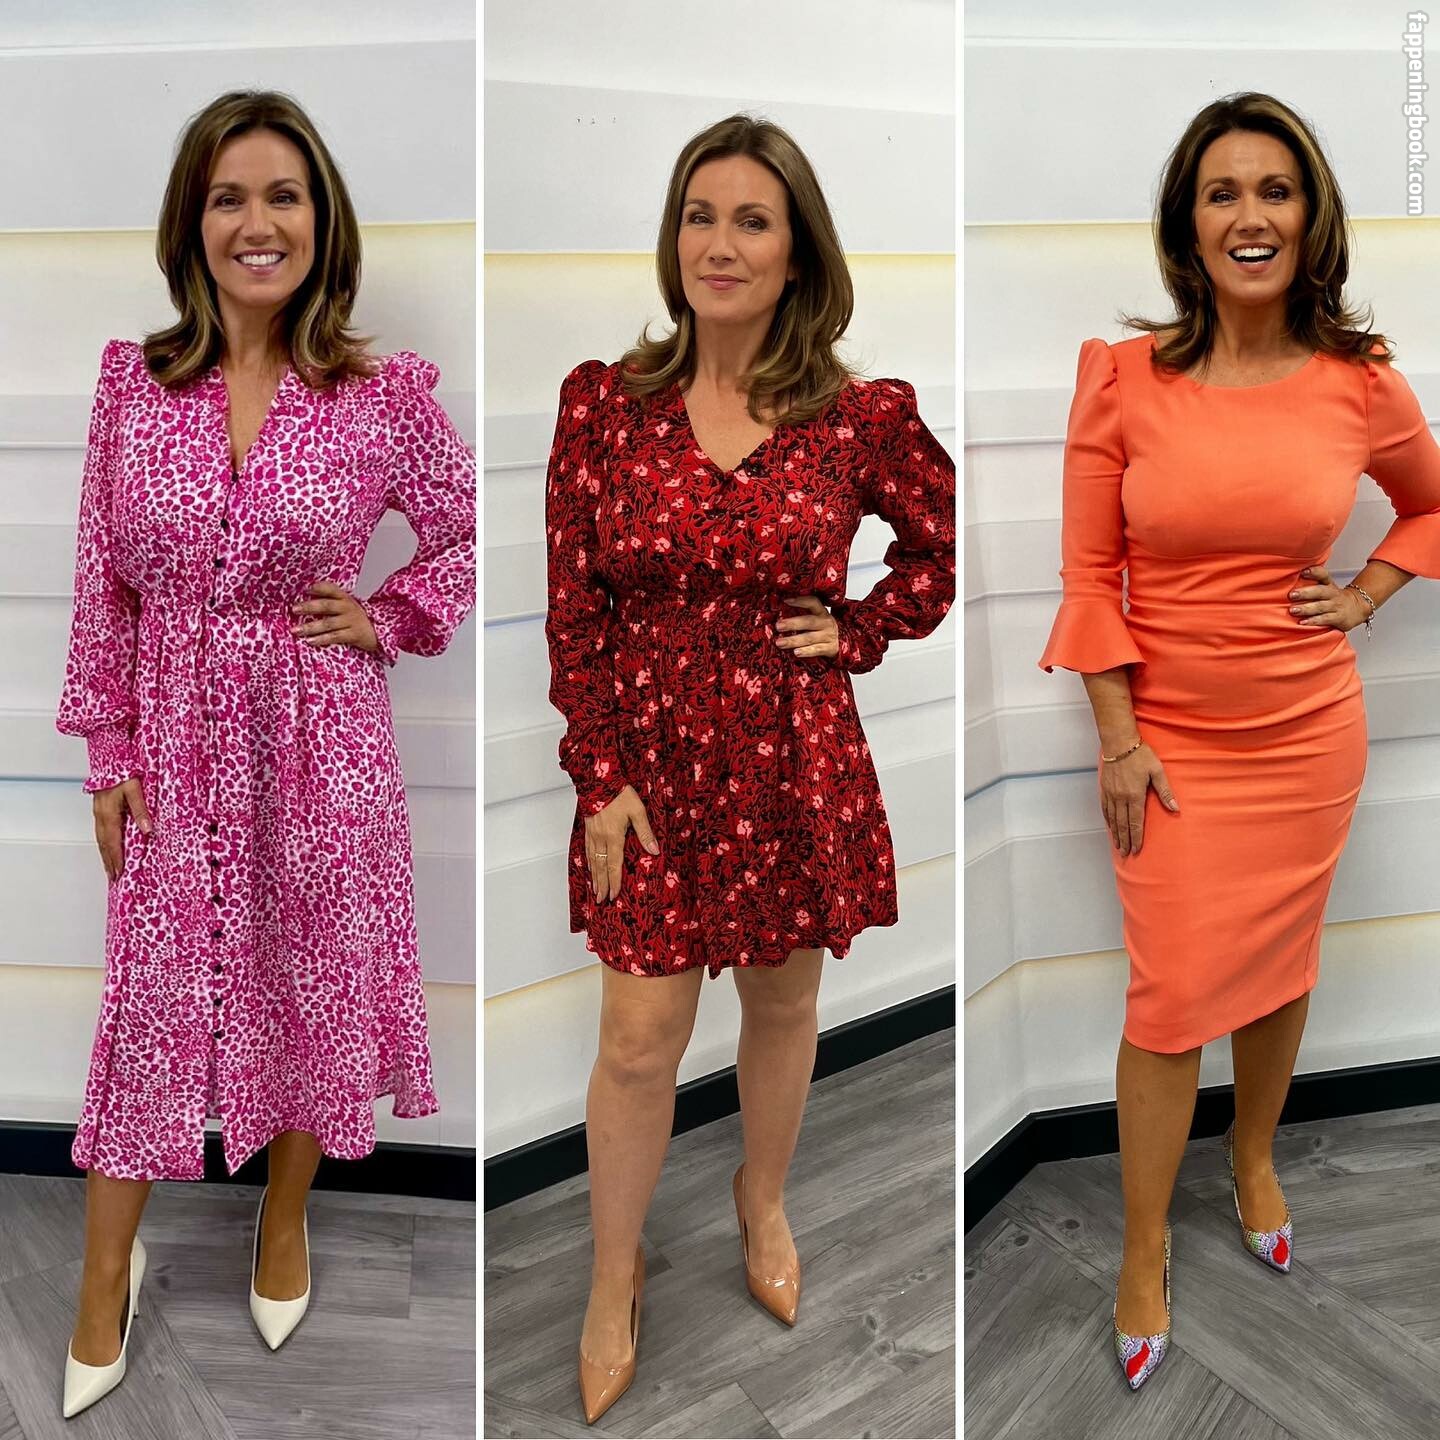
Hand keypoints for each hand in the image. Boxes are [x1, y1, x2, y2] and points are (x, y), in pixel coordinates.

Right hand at [93, 776, 151, 882]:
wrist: (110, 759)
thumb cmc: (123, 772)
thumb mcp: (135, 790)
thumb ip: (141, 810)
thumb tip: (147, 829)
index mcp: (109, 814)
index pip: (113, 842)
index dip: (117, 859)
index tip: (120, 873)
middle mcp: (101, 816)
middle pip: (104, 845)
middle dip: (110, 862)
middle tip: (114, 878)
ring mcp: (98, 813)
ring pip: (101, 839)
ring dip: (106, 856)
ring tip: (110, 869)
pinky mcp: (100, 810)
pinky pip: (101, 832)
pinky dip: (104, 844)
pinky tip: (108, 849)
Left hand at [290, 582, 379, 652]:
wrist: (377, 631)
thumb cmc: (355, 617)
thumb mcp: (345, 604)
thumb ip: (328, 599)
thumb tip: (304, 596)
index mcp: (344, 597)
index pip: (331, 589)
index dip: (319, 588)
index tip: (305, 589)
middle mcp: (347, 607)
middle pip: (326, 606)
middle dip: (309, 607)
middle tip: (294, 609)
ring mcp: (350, 621)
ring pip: (328, 623)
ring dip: (310, 627)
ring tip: (296, 630)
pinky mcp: (353, 635)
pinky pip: (335, 637)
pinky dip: (321, 639)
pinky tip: (310, 641)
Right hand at [584, 784, 660, 903]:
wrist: (599, 781)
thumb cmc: (619, 794)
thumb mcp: (637, 811)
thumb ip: (645, 832)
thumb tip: (654, 850)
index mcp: (613, 837)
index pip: (614, 865)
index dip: (614, 882)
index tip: (613, 895)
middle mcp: (601, 839)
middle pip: (601, 867)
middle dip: (602, 885)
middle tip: (601, 899)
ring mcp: (592, 834)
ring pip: (593, 860)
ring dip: (595, 877)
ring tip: (595, 890)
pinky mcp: (588, 828)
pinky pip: (587, 850)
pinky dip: (589, 862)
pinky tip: (590, 868)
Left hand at [775, 595, 839, 658]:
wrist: (838, 644)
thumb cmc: (820, 630)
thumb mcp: (815, 620)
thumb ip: (801, 616)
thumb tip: (777, 614)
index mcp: (821, 612)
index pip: (813, 602)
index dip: (801, 601)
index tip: (786, 601)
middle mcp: (827, 622)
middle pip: (809, 621)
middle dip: (792, 624)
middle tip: (778, 626)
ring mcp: (829, 636)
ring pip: (810, 638)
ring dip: (793, 640)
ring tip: (780, 643)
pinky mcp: (830, 648)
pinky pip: (816, 650)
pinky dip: (806, 651)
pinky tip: (796, 652)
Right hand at [1099, 742, 1177, 856]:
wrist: (1119, 743)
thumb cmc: (1140, 755)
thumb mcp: (1157, 771)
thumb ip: (1165, 792)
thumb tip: (1175, 808)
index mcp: (1135, 796)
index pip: (1135, 822)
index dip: (1136, 837)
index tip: (1136, 849)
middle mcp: (1121, 798)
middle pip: (1123, 824)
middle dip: (1125, 840)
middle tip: (1126, 853)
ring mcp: (1111, 794)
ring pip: (1113, 819)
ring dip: (1116, 833)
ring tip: (1117, 845)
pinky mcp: (1105, 789)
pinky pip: (1105, 808)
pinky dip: (1108, 820)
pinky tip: (1110, 826)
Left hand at [1288, 565, 1366, 631]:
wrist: (1358, 607)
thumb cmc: (1334, 597)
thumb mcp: (1326, 587)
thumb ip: (1311, 584)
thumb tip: (1286, 580)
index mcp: (1328, 584)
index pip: (1323, 575)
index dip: (1314, 572)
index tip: (1303, 572)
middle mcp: (1332, 593)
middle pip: (1320, 591)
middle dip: (1305, 593)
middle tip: (1291, 595)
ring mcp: (1335, 606)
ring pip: (1320, 606)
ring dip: (1306, 608)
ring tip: (1293, 610)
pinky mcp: (1338, 618)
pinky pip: (1325, 619)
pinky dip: (1314, 621)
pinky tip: (1303, 622)